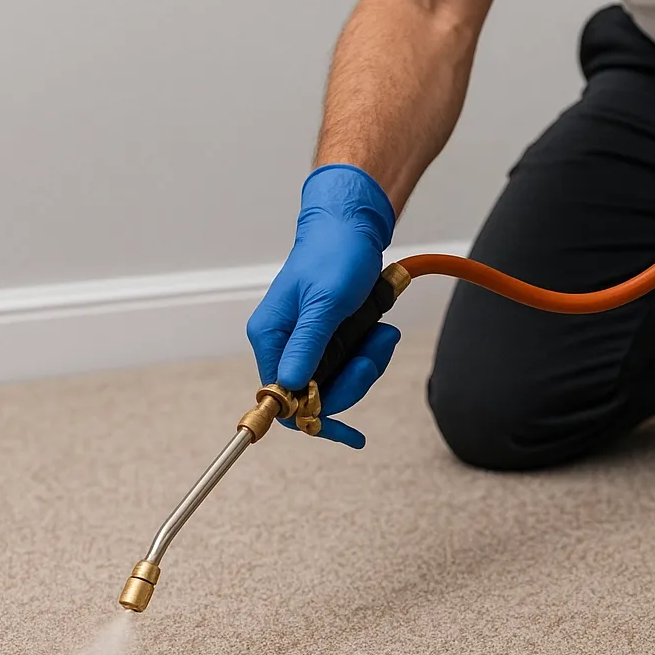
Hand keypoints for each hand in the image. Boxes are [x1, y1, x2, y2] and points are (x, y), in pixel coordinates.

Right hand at [246, 164, 398, 447]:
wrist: (353, 227)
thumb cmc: (336, 254)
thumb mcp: (326, 301)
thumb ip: (308, 344)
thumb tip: (289, 387)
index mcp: (270, 337)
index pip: (281, 400)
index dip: (315, 414)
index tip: (348, 428)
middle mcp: (283, 345)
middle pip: (315, 396)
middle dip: (353, 381)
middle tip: (378, 348)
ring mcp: (306, 343)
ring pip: (337, 382)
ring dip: (367, 363)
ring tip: (384, 333)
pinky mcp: (327, 338)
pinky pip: (350, 364)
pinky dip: (370, 353)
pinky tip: (382, 332)